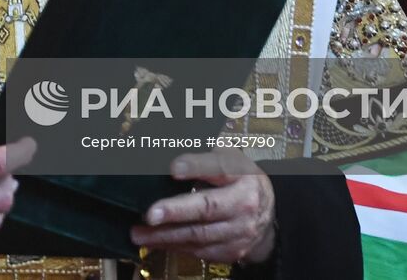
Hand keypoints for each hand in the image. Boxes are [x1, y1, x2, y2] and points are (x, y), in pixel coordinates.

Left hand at [129, 149, 275, 264]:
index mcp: (243, 175)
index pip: (219, 169)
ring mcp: (239, 231)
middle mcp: (245, 205)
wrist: (266, 216)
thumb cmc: (240, 180)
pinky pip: (199, 251)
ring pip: (199, 235)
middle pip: (207, 208)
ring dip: (166, 235)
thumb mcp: (231, 159)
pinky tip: (155, 242)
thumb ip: (205, 157)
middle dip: (176, 212)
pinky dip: (174, 246)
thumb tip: (171, 155)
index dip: (195, 167)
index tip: (173, 169)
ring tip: (139, 232)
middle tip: (150, 214)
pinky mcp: (231, 251)